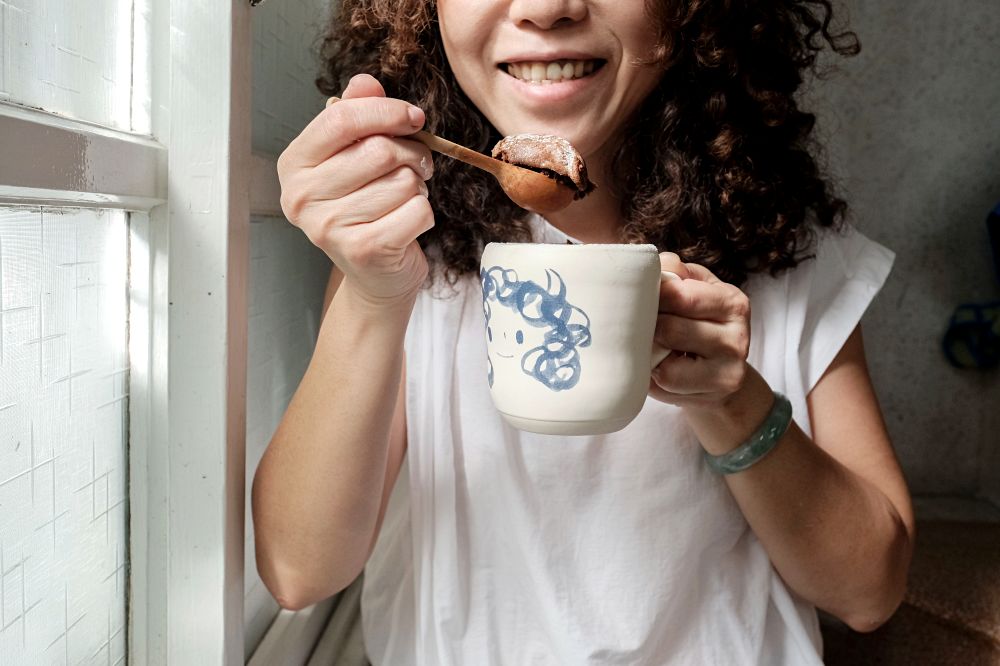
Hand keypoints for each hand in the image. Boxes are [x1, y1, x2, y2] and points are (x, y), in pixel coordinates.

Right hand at [277, 74, 434, 304]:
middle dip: (411, 154)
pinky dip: (424, 213)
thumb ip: (358, 114)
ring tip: (404, 199)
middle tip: (415, 167)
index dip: (385, 111)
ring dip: (416, 187)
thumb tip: (366, 82)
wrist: (375, 275)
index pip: (340, 119)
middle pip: (379, 150)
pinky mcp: (363, 250)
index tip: (412, 117)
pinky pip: (417, 210)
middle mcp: (301, 197)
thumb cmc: (366, 207)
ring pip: (403, 181)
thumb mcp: (354, 156)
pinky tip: (407, 223)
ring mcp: (329, 227)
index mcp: (294, 165)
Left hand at [649, 253, 751, 408]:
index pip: (681, 294)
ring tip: (654, 347)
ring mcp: (729, 371)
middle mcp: (737, 337)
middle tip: (641, 326)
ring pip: (668, 362)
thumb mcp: (697, 290)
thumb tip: (659, 264)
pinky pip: (667, 383)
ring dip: (652, 354)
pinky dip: (656, 375)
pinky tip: (662, 367)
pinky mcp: (714, 394)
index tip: (639, 298)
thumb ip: (678, 273)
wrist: (721, 375)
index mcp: (733, 303)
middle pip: (670, 329)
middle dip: (649, 327)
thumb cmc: (700, 324)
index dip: (652, 296)